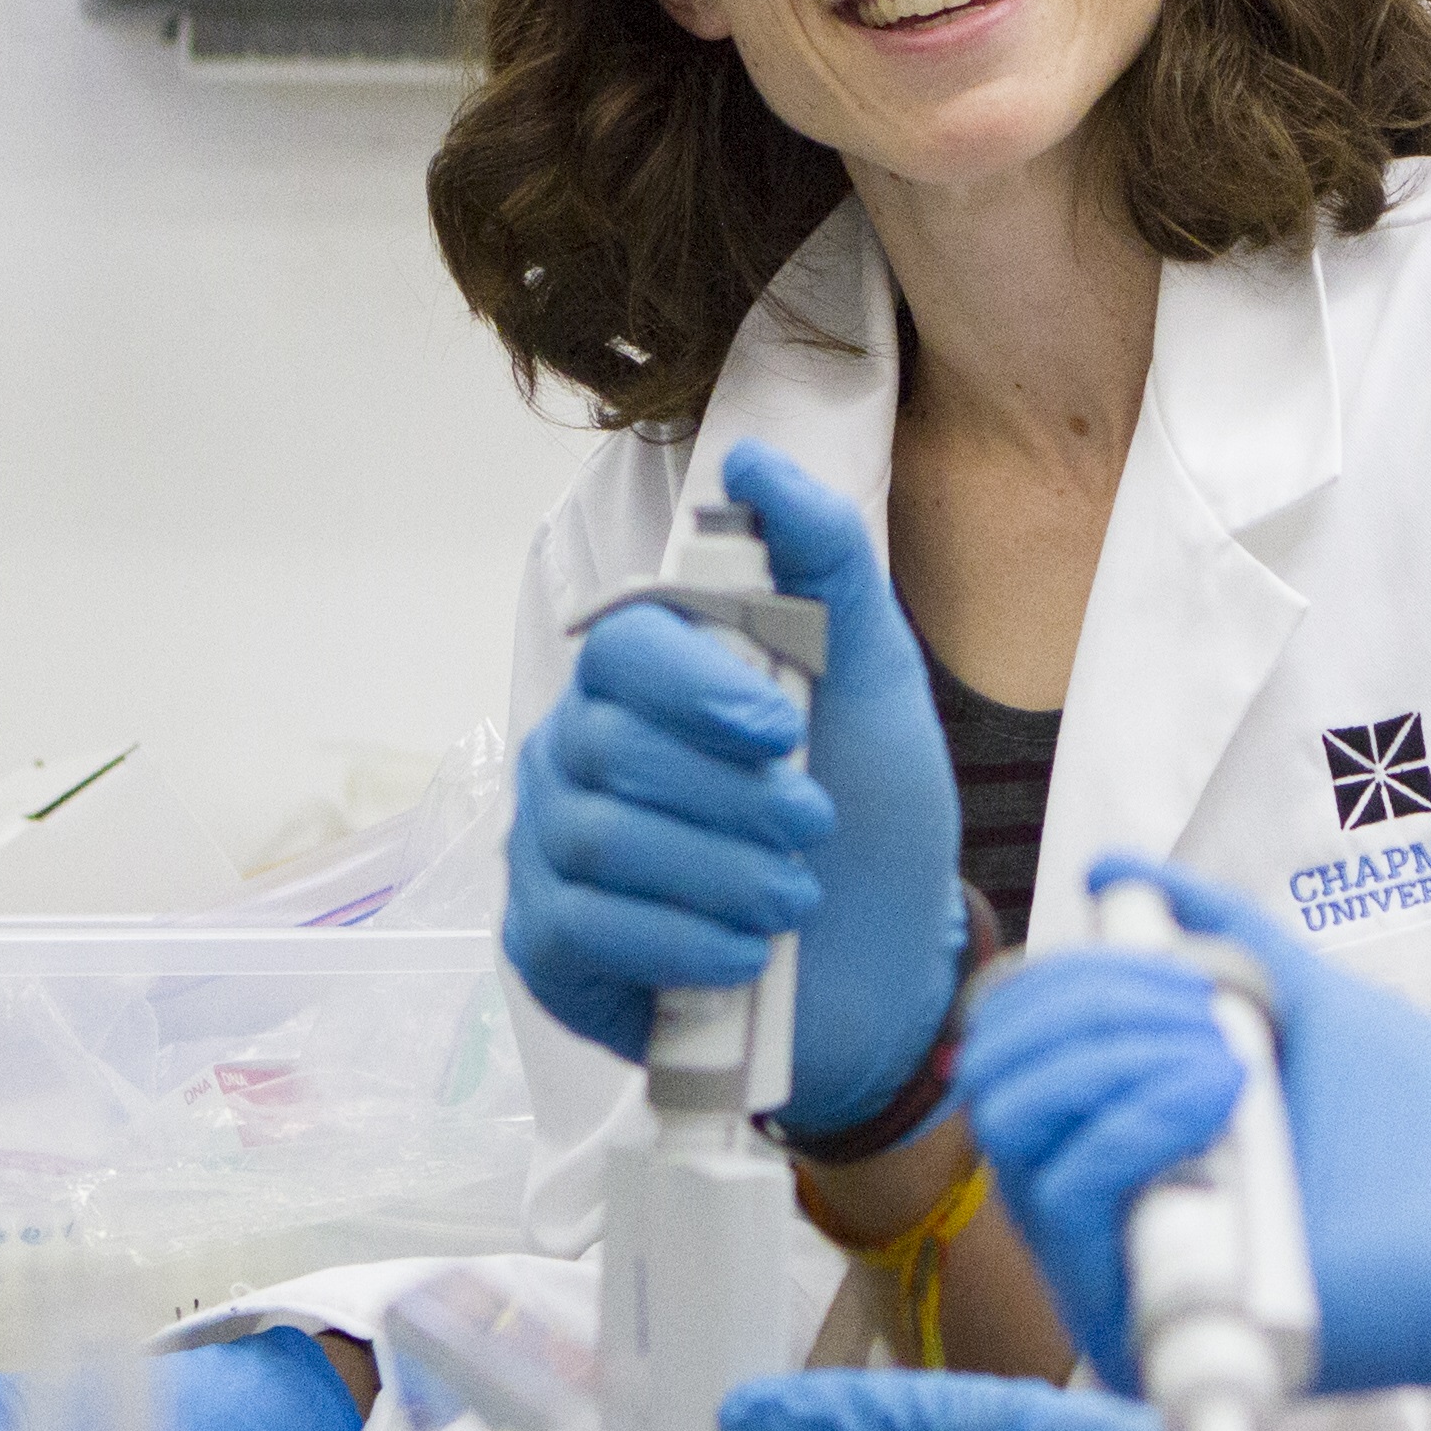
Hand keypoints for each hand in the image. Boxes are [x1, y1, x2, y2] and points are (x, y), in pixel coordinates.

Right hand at [503, 441, 964, 1134]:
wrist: (882, 967)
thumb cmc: (870, 814)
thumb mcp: (876, 679)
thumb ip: (827, 565)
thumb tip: (754, 463)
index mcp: (648, 683)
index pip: (624, 645)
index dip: (695, 684)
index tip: (781, 726)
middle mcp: (579, 754)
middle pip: (610, 746)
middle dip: (730, 795)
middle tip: (812, 825)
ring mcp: (551, 850)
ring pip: (600, 839)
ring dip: (721, 872)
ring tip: (793, 896)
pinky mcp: (547, 947)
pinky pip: (585, 929)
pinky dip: (684, 942)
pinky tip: (748, 954)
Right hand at [959, 855, 1430, 1417]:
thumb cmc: (1430, 1130)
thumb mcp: (1307, 1003)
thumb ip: (1215, 935)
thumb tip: (1119, 870)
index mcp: (1134, 1130)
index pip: (1020, 1045)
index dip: (1066, 982)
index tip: (1162, 958)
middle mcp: (1110, 1200)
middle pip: (1001, 1080)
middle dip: (1092, 1007)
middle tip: (1201, 1009)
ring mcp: (1118, 1260)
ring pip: (1016, 1128)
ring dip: (1120, 1056)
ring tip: (1232, 1060)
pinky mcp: (1135, 1319)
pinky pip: (1066, 1198)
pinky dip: (1136, 1121)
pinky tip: (1222, 1100)